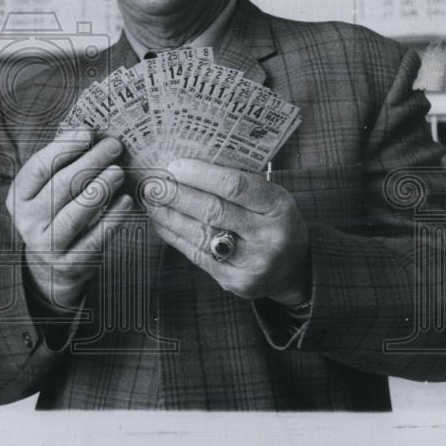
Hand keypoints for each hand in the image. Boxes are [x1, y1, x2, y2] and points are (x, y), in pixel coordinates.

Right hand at [10, 128, 133, 309]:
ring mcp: (47, 245)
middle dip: (90, 163)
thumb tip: (88, 131)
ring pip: (75, 214)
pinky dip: (112, 219)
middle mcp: (28, 221)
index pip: (38, 167)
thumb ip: (61, 163)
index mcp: (19, 197)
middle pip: (60, 187)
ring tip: (119, 171)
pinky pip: (94, 239)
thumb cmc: (54, 214)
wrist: (50, 266)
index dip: (64, 148)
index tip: (88, 132)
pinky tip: (125, 201)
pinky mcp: (70, 264)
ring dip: (100, 189)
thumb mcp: (47, 189)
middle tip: (114, 146)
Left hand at [146, 158, 310, 304]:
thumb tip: (188, 164)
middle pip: (213, 211)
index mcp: (279, 207)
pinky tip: (160, 222)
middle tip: (152, 183)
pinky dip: (174, 236)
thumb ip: (239, 182)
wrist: (294, 269)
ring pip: (200, 234)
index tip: (174, 166)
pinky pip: (196, 255)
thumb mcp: (271, 197)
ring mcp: (251, 262)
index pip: (235, 186)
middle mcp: (268, 236)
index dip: (200, 175)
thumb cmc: (274, 221)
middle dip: (176, 194)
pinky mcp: (234, 282)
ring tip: (150, 200)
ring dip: (168, 215)